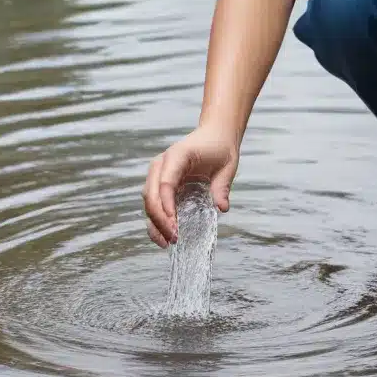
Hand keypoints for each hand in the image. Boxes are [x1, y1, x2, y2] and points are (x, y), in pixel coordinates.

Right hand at [142, 125, 238, 247]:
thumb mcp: (227, 166)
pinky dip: (156, 220)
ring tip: (168, 242)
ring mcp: (158, 172)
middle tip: (174, 238)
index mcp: (178, 155)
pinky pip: (153, 202)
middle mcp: (162, 163)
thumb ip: (222, 186)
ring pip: (148, 200)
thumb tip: (222, 208)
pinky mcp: (159, 182)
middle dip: (159, 219)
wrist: (214, 134)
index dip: (166, 206)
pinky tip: (163, 236)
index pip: (165, 182)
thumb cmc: (220, 148)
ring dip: (155, 223)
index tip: (174, 226)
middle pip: (151, 194)